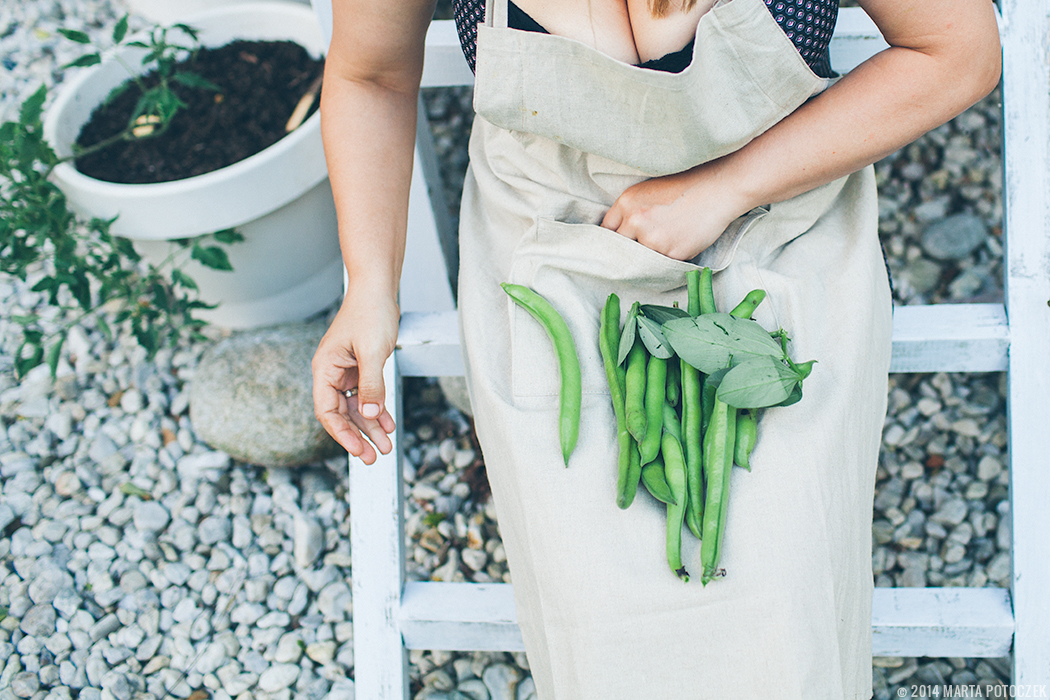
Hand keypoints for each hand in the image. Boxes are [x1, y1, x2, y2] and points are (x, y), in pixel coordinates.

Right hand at [312, 289, 399, 463]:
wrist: (378, 288)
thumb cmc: (371, 313)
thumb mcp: (372, 352)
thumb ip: (371, 386)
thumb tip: (368, 416)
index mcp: (325, 369)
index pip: (327, 411)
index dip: (341, 434)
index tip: (358, 451)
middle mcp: (332, 372)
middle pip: (341, 414)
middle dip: (358, 436)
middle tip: (374, 457)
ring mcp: (346, 371)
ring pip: (356, 407)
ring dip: (370, 426)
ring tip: (386, 446)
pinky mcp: (360, 367)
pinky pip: (366, 395)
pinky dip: (377, 410)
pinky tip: (388, 423)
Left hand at [601, 165, 748, 260]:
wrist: (717, 189)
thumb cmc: (685, 187)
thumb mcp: (649, 191)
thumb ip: (630, 211)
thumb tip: (617, 235)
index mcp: (627, 203)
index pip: (606, 230)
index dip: (610, 240)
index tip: (613, 247)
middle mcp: (635, 221)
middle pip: (619, 248)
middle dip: (626, 251)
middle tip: (636, 252)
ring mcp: (653, 239)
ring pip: (639, 259)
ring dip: (647, 257)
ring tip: (663, 244)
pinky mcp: (670, 253)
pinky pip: (660, 264)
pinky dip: (666, 259)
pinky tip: (677, 245)